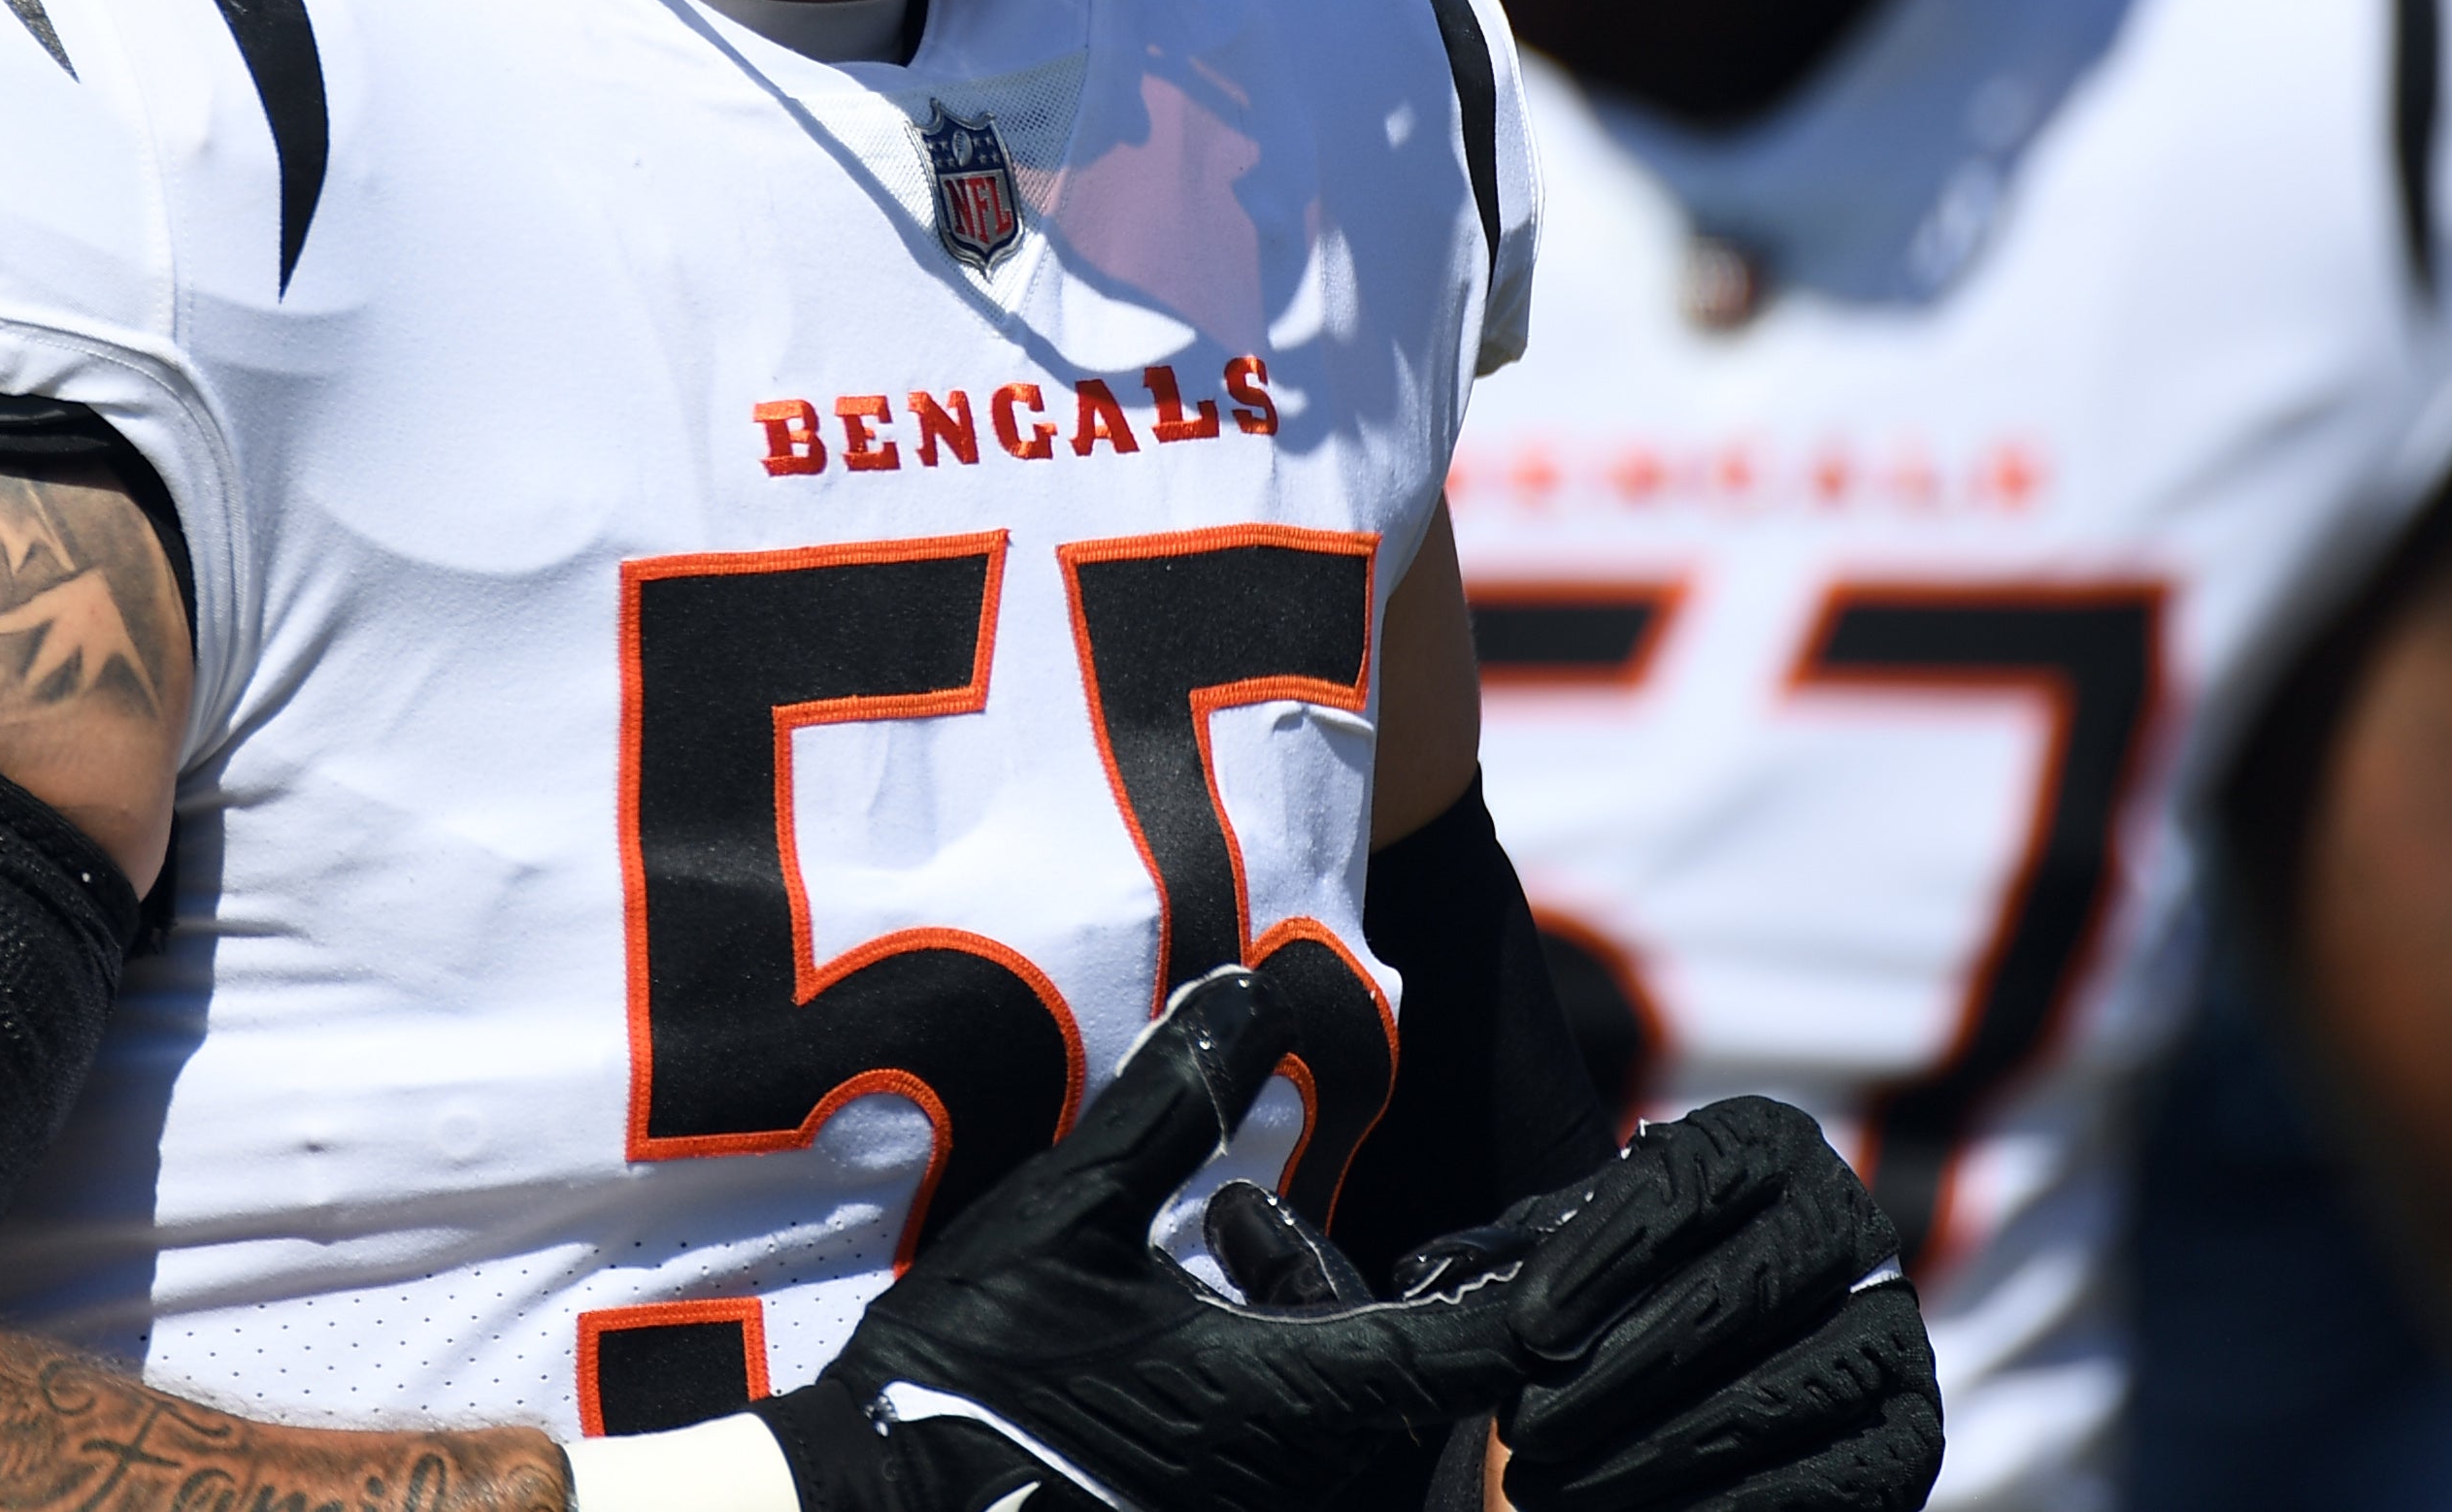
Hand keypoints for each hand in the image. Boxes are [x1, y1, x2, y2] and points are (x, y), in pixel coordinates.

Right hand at [759, 965, 1531, 1511]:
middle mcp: (1291, 1478)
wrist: (874, 1507)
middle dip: (1331, 1277)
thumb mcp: (1071, 1208)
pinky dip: (1258, 1378)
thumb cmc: (973, 1368)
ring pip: (1334, 1410)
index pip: (1466, 1352)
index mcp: (1286, 1400)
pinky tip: (1166, 1331)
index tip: (1577, 1250)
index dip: (1536, 1296)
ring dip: (1294, 1322)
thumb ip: (1175, 1101)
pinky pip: (1279, 1449)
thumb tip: (1257, 990)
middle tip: (1236, 1214)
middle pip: (1391, 1369)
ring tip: (1199, 1252)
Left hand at [1495, 1098, 1940, 1511]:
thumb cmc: (1614, 1308)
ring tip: (1546, 1489)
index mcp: (1766, 1147)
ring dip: (1649, 1451)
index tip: (1525, 1331)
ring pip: (1775, 1393)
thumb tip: (1426, 1274)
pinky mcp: (1912, 1436)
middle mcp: (1849, 1224)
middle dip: (1617, 1370)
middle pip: (1736, 1292)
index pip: (1689, 1182)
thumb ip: (1511, 1256)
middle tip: (1522, 1429)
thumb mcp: (1567, 1262)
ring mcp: (1893, 1332)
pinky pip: (1823, 1478)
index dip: (1604, 1258)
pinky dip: (1720, 1507)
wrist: (1709, 1392)